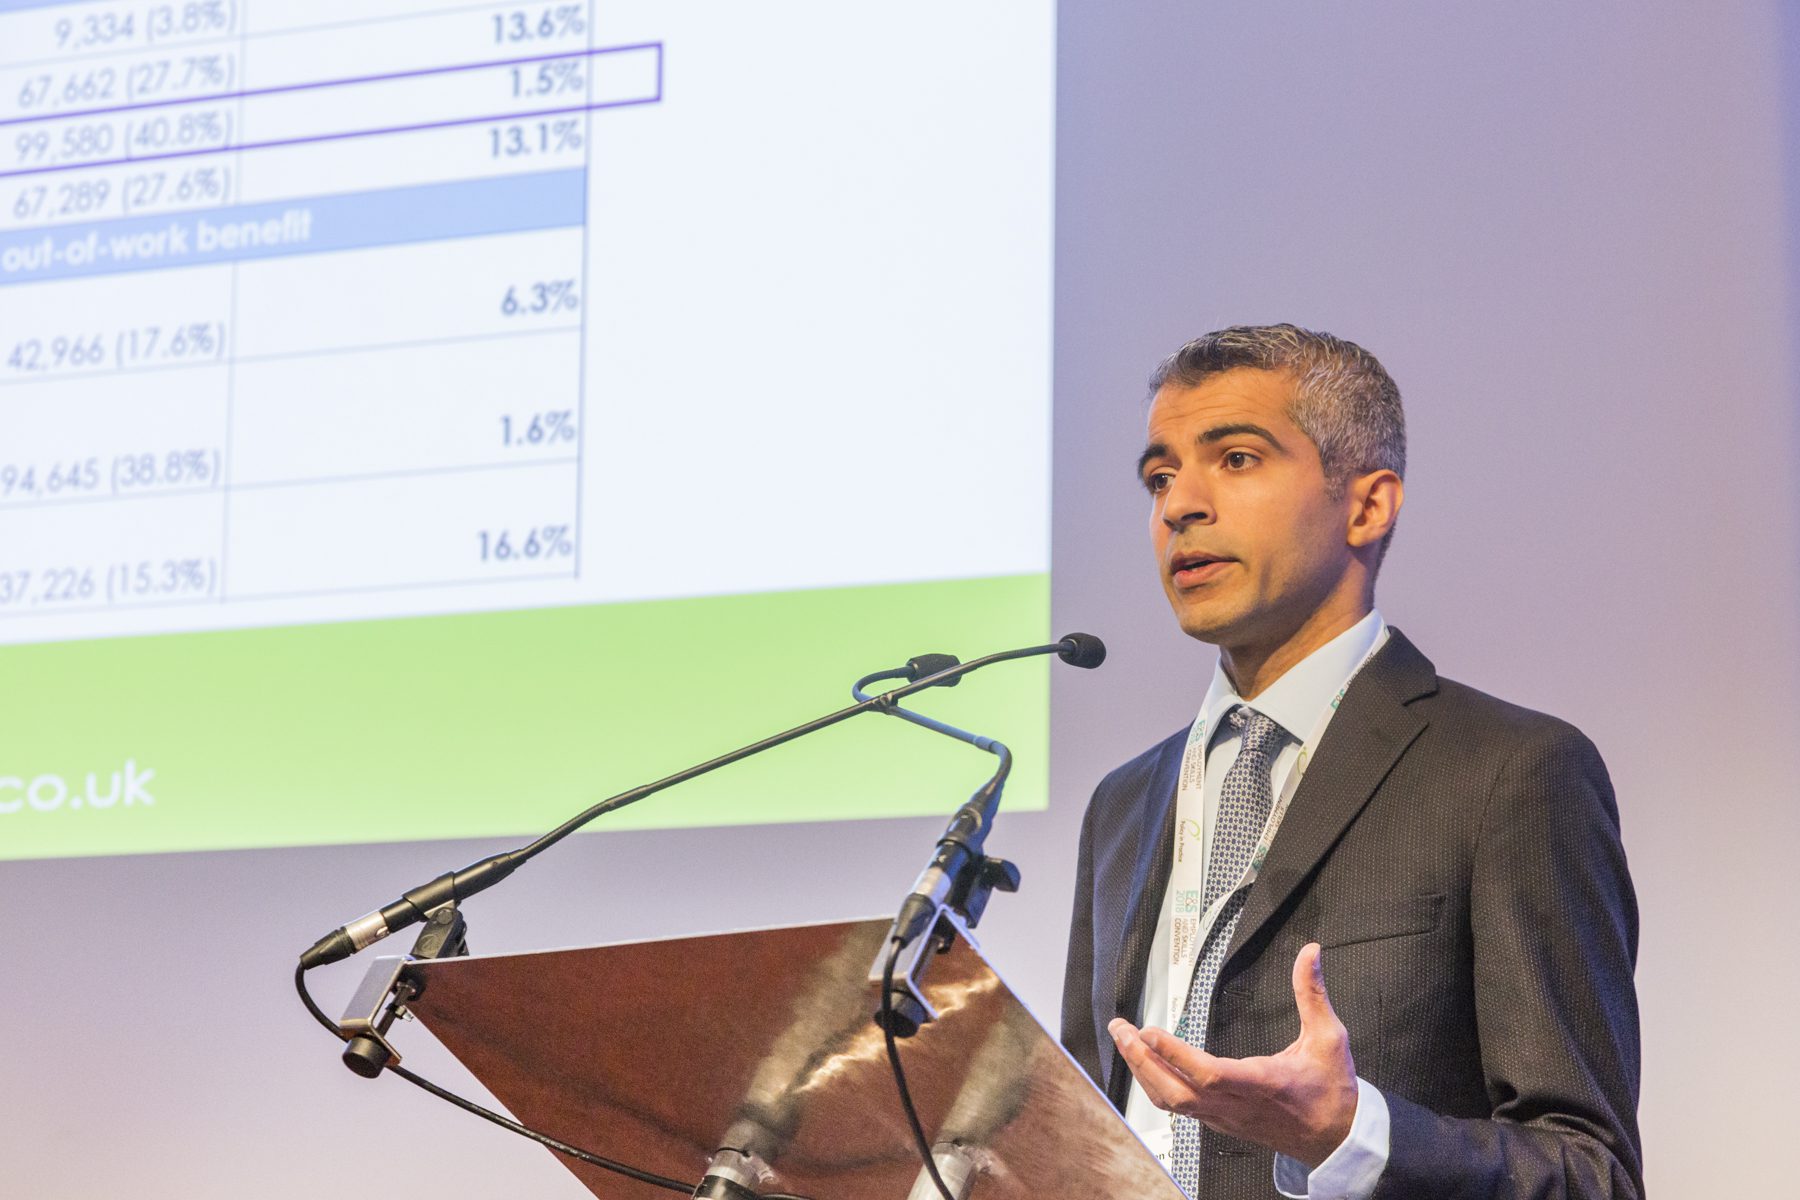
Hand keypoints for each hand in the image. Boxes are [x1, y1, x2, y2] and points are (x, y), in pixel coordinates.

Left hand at [1108, 943, 1358, 1168]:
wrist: (1337, 1139)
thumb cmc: (1332, 1091)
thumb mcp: (1330, 1037)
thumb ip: (1313, 993)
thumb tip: (1310, 953)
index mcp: (1263, 1084)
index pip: (1210, 1075)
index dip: (1176, 1056)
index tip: (1150, 1031)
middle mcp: (1237, 1105)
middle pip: (1176, 1092)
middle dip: (1143, 1061)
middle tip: (1121, 1030)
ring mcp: (1226, 1118)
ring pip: (1173, 1103)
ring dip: (1144, 1071)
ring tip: (1126, 1041)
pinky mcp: (1222, 1123)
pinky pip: (1180, 1108)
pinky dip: (1157, 1085)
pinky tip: (1147, 1065)